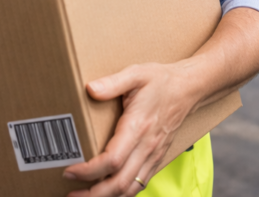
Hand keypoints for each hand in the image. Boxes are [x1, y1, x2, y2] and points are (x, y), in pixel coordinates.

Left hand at [63, 62, 196, 196]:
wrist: (188, 88)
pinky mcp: (157, 158)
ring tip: (84, 196)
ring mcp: (153, 155)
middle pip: (119, 183)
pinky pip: (139, 184)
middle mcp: (147, 146)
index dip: (88, 171)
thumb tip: (91, 89)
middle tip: (70, 192)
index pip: (112, 160)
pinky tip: (108, 191)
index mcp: (138, 126)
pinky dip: (122, 193)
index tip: (70, 170)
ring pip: (130, 189)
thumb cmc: (160, 80)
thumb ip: (112, 82)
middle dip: (93, 194)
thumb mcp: (136, 73)